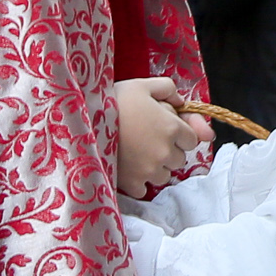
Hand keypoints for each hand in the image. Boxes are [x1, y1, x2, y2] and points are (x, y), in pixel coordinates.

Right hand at [113, 75, 210, 194]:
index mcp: (173, 128)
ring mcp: (149, 170)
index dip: (180, 136)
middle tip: (149, 142)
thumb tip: (181, 102)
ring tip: (137, 155)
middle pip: (179, 160)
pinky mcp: (132, 183)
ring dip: (156, 168)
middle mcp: (165, 152)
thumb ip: (169, 89)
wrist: (83, 120)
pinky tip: (128, 169)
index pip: (192, 140)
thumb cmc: (115, 100)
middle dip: (169, 152)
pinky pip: (144, 190)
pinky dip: (139, 182)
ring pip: (164, 176)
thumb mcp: (143, 85)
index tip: (165, 131)